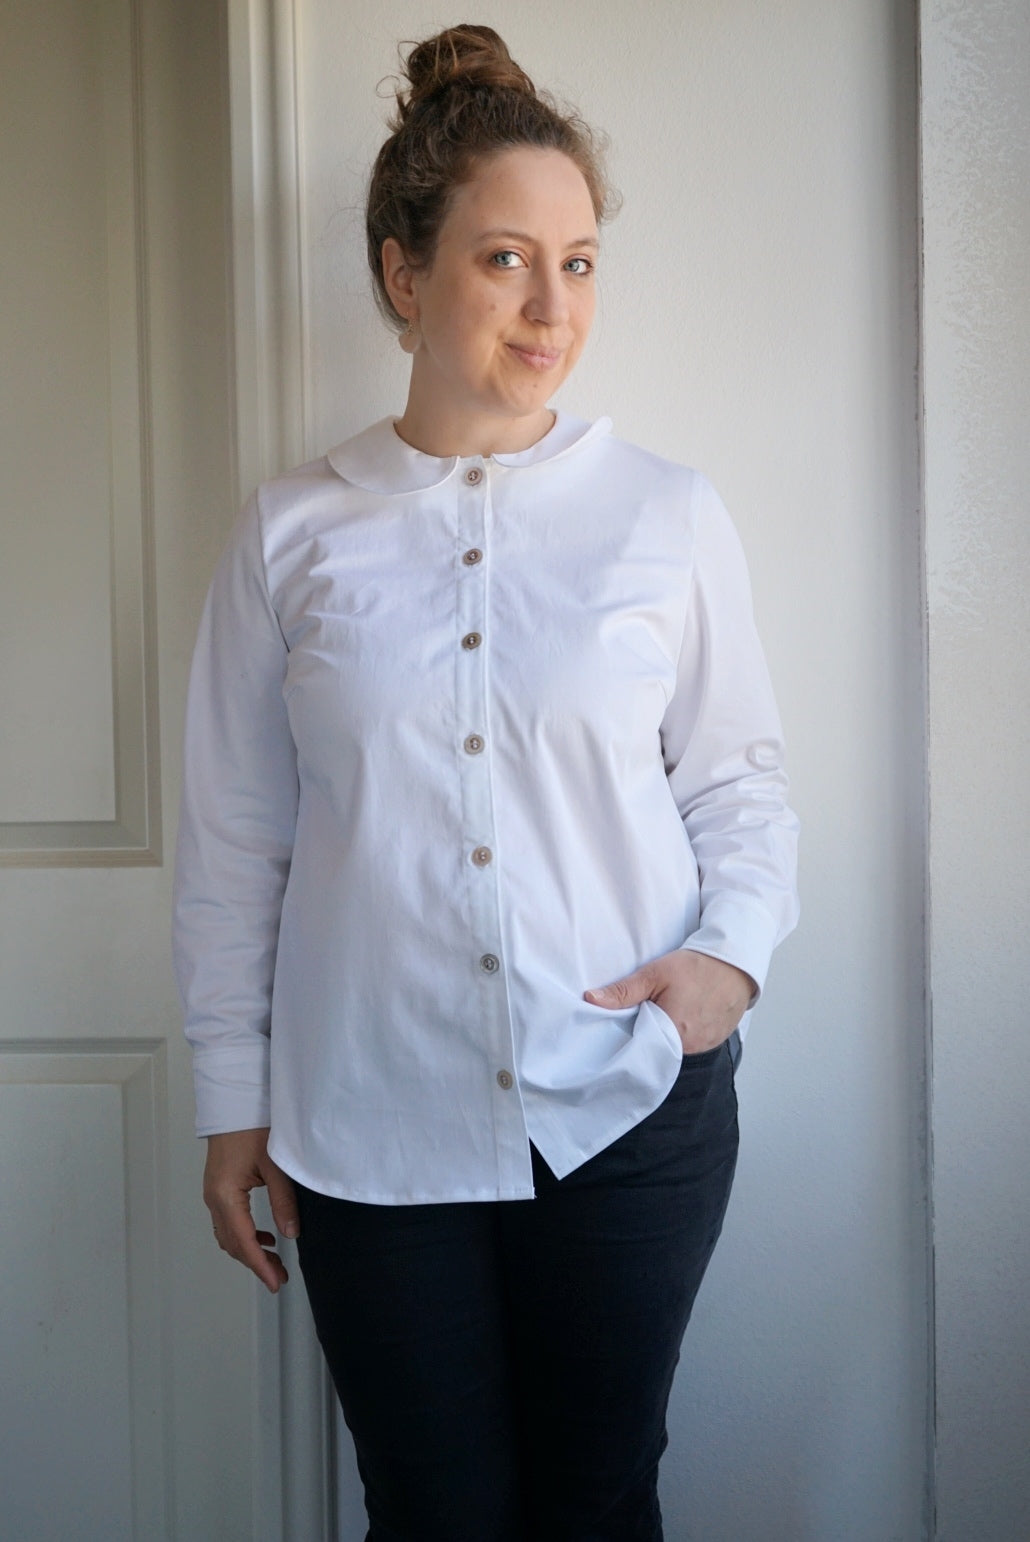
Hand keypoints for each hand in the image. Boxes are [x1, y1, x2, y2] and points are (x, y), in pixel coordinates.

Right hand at [203, 1127, 298, 1293]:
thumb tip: (291, 1233)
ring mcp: (213, 1194)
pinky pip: (227, 1221)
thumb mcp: (274, 1165)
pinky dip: (244, 1235)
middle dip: (255, 1262)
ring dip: (249, 1250)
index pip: (243, 1241)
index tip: (274, 1282)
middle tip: (279, 1277)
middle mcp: (214, 1198)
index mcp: (226, 1195)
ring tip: (274, 1261)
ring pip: (228, 1235)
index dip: (259, 1265)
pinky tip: (265, 1236)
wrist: (234, 1103)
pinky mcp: (218, 1187)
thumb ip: (283, 1201)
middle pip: (233, 1243)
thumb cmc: (252, 1127)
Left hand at [585, 949, 753, 1054]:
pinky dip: (683, 1033)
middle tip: (644, 1013)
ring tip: (663, 1011)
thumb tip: (591, 1000)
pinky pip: (691, 1044)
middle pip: (655, 1049)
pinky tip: (682, 1015)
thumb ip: (623, 991)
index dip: (628, 1035)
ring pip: (673, 1047)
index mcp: (672, 1032)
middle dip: (646, 1034)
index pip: (638, 1047)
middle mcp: (689, 1047)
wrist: (735, 964)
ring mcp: (704, 1046)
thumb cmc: (696, 966)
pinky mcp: (714, 1041)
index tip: (622, 1024)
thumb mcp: (655, 974)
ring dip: (665, 1034)